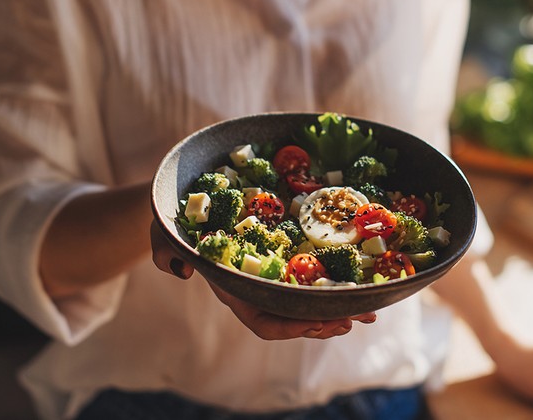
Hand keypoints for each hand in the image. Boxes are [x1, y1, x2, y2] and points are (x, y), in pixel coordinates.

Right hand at [150, 219, 376, 339]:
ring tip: (369, 310)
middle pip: (296, 317)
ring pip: (311, 301)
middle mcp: (258, 288)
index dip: (290, 327)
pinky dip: (338, 282)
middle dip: (326, 321)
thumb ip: (166, 252)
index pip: (262, 321)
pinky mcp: (287, 256)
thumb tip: (181, 271)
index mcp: (234, 290)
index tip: (317, 321)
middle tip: (355, 318)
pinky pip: (315, 275)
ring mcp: (274, 274)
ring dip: (339, 307)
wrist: (188, 206)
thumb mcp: (163, 235)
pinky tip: (361, 282)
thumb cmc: (175, 225)